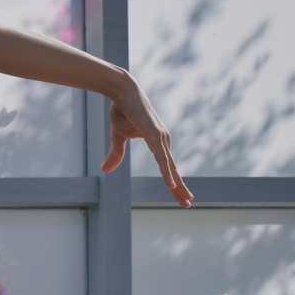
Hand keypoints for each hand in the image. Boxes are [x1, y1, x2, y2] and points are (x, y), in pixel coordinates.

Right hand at [102, 79, 193, 207]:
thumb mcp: (118, 136)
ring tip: (186, 199)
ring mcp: (160, 138)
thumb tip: (105, 171)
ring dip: (177, 185)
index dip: (174, 182)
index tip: (182, 196)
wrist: (122, 90)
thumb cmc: (122, 110)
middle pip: (173, 170)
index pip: (167, 167)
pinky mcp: (155, 135)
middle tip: (188, 204)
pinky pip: (162, 159)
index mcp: (157, 142)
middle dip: (181, 189)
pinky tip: (172, 184)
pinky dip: (167, 172)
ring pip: (170, 167)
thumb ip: (116, 154)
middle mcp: (163, 141)